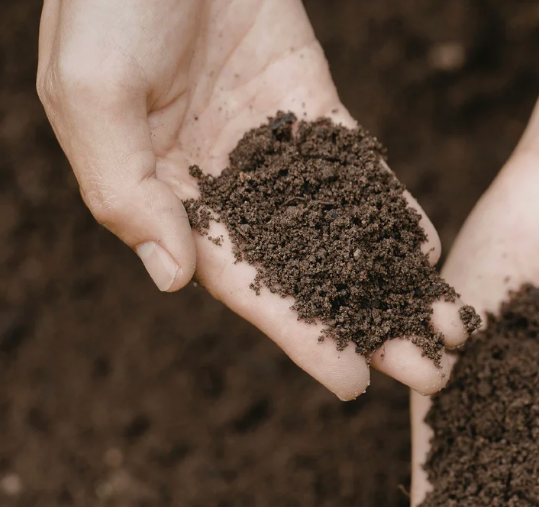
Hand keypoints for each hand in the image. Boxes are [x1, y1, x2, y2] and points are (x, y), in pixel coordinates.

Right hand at [36, 0, 466, 399]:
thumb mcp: (90, 90)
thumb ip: (124, 191)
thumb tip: (175, 281)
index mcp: (170, 201)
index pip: (246, 287)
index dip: (300, 337)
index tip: (352, 384)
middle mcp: (226, 190)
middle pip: (306, 274)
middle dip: (366, 325)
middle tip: (429, 374)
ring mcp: (271, 151)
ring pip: (339, 231)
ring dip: (391, 281)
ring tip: (448, 328)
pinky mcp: (309, 108)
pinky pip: (354, 169)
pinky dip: (387, 208)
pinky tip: (424, 249)